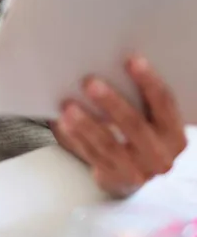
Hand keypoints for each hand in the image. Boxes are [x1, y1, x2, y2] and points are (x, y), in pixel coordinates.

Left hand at [52, 56, 187, 197]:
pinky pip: (93, 156)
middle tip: (90, 82)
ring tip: (68, 105)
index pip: (165, 103)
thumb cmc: (135, 127)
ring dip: (87, 123)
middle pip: (135, 125)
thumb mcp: (146, 116)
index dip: (149, 81)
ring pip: (110, 144)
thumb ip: (136, 96)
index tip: (131, 59)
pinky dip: (77, 137)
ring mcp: (140, 171)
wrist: (130, 168)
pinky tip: (63, 123)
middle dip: (112, 102)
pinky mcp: (115, 177)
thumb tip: (106, 61)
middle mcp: (162, 154)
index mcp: (173, 132)